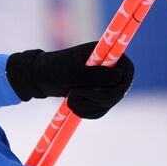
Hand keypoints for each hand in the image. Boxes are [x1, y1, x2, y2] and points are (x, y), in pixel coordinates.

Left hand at [5, 43, 134, 119]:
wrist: (38, 79)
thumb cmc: (53, 70)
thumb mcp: (72, 72)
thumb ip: (95, 75)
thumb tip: (118, 77)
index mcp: (106, 53)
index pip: (127, 69)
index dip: (120, 83)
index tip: (102, 91)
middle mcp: (109, 67)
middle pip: (120, 89)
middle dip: (99, 98)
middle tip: (75, 96)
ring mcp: (104, 82)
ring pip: (110, 102)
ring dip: (89, 106)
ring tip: (69, 100)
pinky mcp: (97, 95)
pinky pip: (101, 110)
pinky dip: (87, 112)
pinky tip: (73, 107)